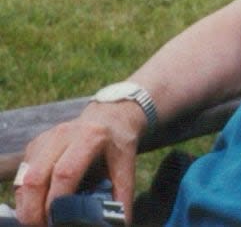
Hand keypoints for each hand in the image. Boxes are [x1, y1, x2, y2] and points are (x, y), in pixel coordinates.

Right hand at [13, 101, 143, 225]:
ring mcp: (46, 139)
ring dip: (27, 206)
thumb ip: (122, 195)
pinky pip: (21, 177)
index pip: (65, 172)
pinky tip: (39, 206)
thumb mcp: (126, 166)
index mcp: (90, 136)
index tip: (58, 223)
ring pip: (24, 180)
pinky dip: (26, 198)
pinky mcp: (34, 146)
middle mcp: (64, 134)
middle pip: (36, 178)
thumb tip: (119, 223)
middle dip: (34, 211)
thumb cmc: (117, 145)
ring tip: (41, 220)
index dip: (56, 202)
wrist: (109, 117)